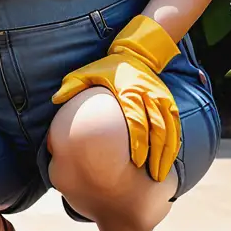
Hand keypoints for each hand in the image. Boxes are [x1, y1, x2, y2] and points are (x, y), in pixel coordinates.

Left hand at [51, 16, 180, 182]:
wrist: (136, 53)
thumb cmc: (108, 67)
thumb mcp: (87, 72)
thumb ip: (72, 86)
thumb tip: (55, 99)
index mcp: (128, 91)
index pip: (136, 120)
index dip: (139, 142)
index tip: (136, 161)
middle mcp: (148, 95)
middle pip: (157, 129)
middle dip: (155, 154)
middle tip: (150, 176)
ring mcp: (162, 99)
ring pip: (169, 130)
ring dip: (167, 153)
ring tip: (160, 175)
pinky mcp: (169, 101)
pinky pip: (175, 125)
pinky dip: (174, 143)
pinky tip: (168, 160)